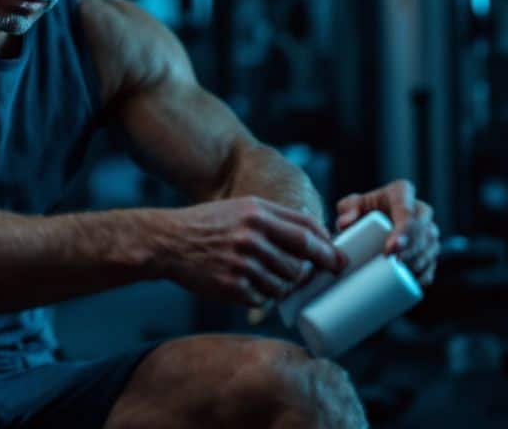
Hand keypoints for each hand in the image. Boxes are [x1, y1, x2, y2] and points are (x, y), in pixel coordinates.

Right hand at [155, 197, 347, 306]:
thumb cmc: (209, 224)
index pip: (307, 232)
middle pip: (300, 264)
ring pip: (284, 285)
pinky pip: (262, 299)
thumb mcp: (243, 207)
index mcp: (258, 214)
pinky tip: (248, 285)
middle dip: (305, 273)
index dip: (328, 249)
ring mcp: (241, 263)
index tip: (339, 261)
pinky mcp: (231, 286)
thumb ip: (278, 219)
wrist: (168, 241)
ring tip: (267, 277)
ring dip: (283, 286)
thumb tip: (317, 239)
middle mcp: (252, 237)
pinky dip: (261, 296)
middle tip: (300, 275)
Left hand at [336, 180, 439, 284]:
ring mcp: (428, 228)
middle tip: (396, 262)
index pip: (407, 211)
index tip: (389, 251)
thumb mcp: (351, 206)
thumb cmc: (362, 211)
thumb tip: (345, 223)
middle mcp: (420, 209)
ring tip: (404, 272)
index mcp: (402, 192)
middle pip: (424, 229)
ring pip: (432, 245)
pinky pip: (434, 260)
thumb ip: (347, 210)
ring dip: (421, 260)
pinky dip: (427, 271)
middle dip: (413, 249)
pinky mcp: (430, 247)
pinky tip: (418, 280)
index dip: (403, 232)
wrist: (370, 223)